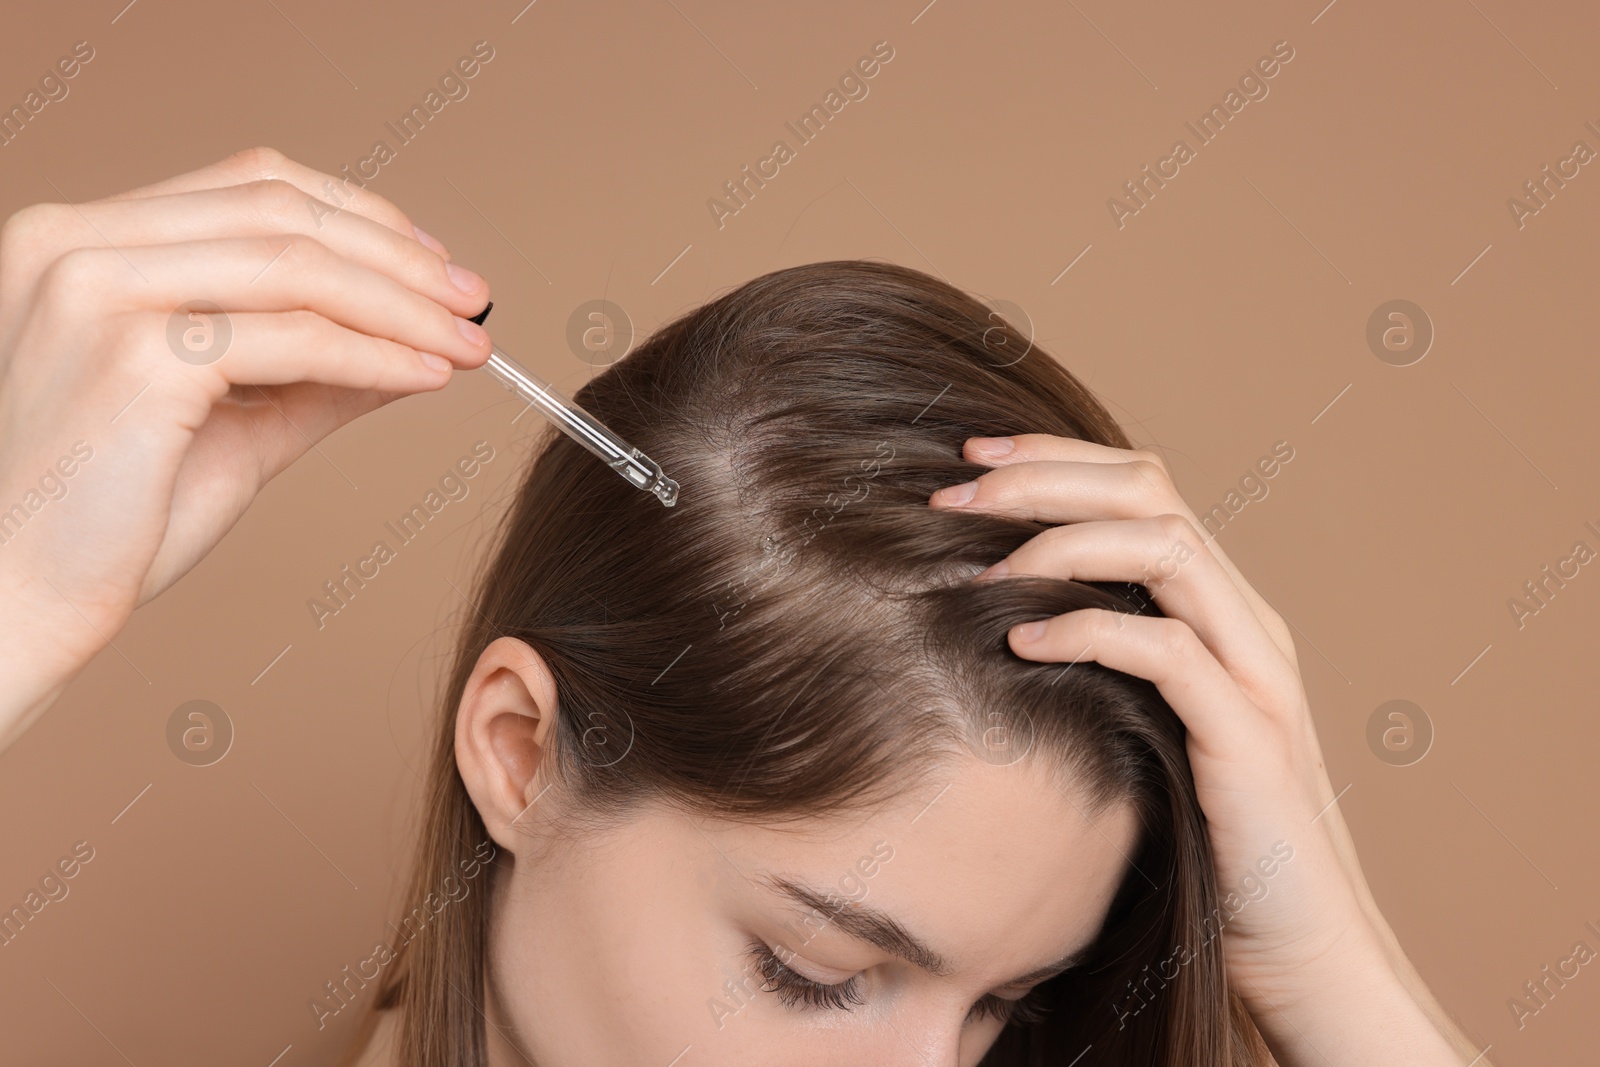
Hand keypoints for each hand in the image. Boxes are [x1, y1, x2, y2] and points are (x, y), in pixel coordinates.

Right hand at [0, 146, 491, 748]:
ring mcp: (101, 292)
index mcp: (85, 241)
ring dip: (404, 304)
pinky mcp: (136, 357)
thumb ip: (313, 373)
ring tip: (469, 340)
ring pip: (298, 265)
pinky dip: (379, 355)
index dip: (360, 218)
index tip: (434, 267)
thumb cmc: (109, 521)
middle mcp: (79, 243)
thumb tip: (416, 344)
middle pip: (283, 210)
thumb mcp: (230, 423)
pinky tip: (428, 376)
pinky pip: (296, 339)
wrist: (19, 603)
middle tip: (474, 301)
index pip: (252, 186)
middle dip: (399, 256)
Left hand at [929, 433, 1479, 1065]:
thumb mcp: (1146, 727)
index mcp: (1219, 611)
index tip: (970, 458)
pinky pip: (1166, 652)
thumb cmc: (1205, 841)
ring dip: (1062, 540)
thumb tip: (994, 617)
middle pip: (1152, 492)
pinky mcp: (1247, 739)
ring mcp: (1254, 675)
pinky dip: (1089, 629)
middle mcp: (1245, 624)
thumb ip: (1103, 664)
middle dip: (1046, 476)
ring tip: (981, 564)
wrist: (1299, 946)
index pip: (1143, 487)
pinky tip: (1021, 640)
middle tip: (955, 488)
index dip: (1057, 458)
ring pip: (1167, 549)